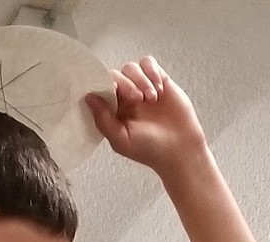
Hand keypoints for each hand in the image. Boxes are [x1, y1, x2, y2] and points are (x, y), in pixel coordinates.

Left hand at [86, 58, 207, 178]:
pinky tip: (159, 89)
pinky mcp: (158, 80)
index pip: (102, 87)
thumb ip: (103, 120)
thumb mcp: (122, 140)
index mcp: (114, 110)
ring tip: (152, 99)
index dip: (106, 85)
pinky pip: (149, 63)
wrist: (181, 150)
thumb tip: (88, 97)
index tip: (114, 92)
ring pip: (132, 67)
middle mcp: (125, 97)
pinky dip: (152, 72)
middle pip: (116, 74)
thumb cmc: (150, 149)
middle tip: (138, 100)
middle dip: (126, 84)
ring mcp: (142, 87)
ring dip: (141, 80)